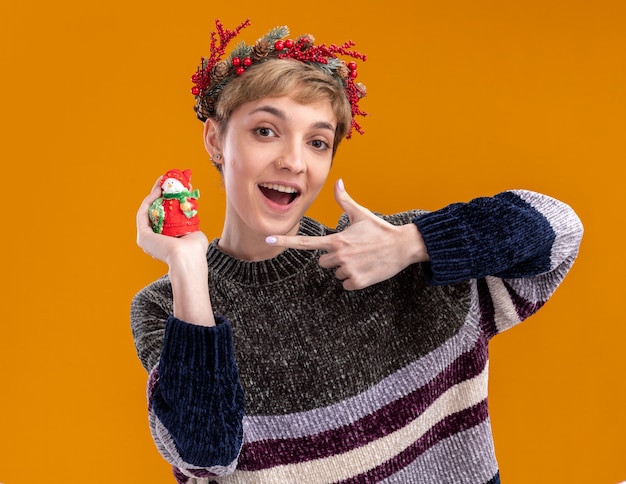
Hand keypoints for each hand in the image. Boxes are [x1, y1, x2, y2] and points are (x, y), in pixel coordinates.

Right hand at [136, 176, 213, 325]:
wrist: (188, 258)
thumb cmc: (195, 249)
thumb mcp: (193, 232)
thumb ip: (189, 223)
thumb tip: (192, 210)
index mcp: (163, 241)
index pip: (163, 216)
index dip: (168, 200)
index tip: (175, 187)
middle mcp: (152, 240)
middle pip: (154, 211)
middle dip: (160, 193)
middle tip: (167, 179)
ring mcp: (146, 238)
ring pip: (148, 210)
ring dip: (154, 193)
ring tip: (163, 180)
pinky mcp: (142, 235)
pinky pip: (144, 212)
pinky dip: (150, 200)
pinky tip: (158, 190)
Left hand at [267, 180, 428, 289]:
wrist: (403, 247)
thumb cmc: (380, 230)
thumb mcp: (361, 215)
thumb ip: (345, 201)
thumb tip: (338, 182)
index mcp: (336, 240)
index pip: (305, 242)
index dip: (285, 241)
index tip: (268, 238)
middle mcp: (339, 255)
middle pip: (322, 263)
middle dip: (334, 259)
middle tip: (353, 251)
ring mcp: (348, 269)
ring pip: (336, 274)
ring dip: (346, 269)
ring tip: (362, 259)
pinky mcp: (357, 282)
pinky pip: (346, 284)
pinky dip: (355, 280)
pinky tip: (366, 269)